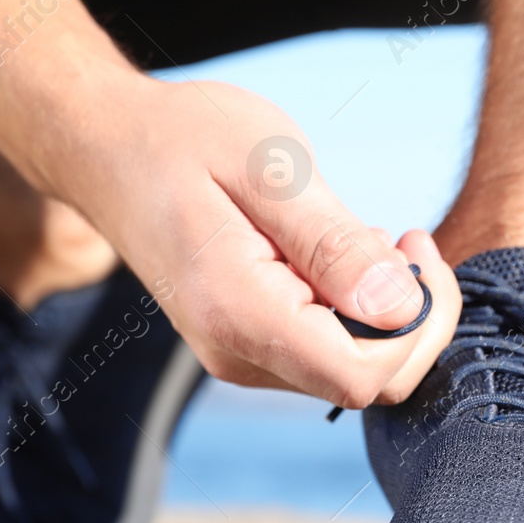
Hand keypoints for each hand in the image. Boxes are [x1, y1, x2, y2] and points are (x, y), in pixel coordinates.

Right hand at [56, 75, 458, 406]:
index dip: (417, 324)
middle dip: (413, 318)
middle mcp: (239, 354)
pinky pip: (327, 351)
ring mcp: (240, 356)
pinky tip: (341, 251)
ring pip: (353, 371)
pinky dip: (356, 309)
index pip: (364, 375)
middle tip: (409, 238)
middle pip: (369, 383)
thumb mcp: (270, 169)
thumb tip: (402, 307)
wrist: (106, 148)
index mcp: (241, 314)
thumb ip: (335, 245)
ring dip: (385, 311)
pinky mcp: (248, 343)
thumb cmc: (183, 139)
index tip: (415, 244)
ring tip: (368, 233)